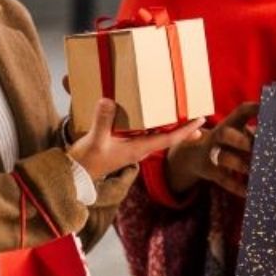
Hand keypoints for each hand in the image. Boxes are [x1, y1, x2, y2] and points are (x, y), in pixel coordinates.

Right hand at [68, 99, 202, 180]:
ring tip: (180, 115)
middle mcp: (139, 148)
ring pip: (156, 134)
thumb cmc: (88, 160)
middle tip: (199, 118)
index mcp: (139, 148)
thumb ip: (103, 121)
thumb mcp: (96, 140)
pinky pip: (142, 132)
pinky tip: (151, 116)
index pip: (169, 139)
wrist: (75, 173)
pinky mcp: (122, 144)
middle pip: (167, 137)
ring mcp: (131, 147)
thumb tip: (108, 101)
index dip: (185, 130)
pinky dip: (151, 124)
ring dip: (168, 126)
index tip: (201, 121)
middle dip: (183, 128)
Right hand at [165, 100, 260, 197]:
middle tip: (253, 146)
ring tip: (252, 170)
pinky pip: (223, 180)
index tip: (265, 108)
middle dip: (239, 139)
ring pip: (223, 158)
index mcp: (231, 123)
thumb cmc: (229, 143)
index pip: (241, 112)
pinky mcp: (210, 171)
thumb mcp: (238, 132)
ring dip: (238, 164)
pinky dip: (236, 187)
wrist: (194, 156)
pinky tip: (249, 192)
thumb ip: (256, 133)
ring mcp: (213, 153)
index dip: (253, 108)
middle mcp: (219, 136)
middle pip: (225, 134)